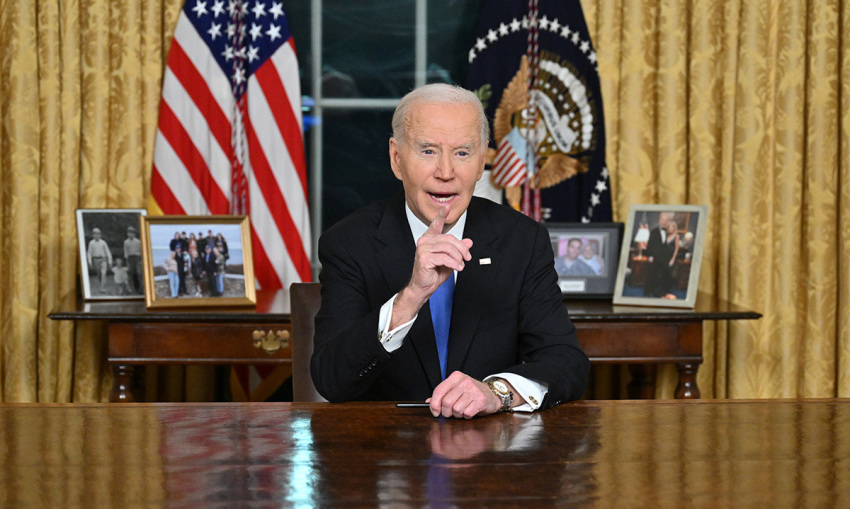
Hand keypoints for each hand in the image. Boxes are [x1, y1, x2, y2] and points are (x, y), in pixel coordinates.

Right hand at [392, 206, 472, 326]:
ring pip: (447, 248)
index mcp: (429, 239)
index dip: (442, 215)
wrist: (423, 287)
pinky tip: (458, 268)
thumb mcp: (450, 259)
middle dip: (461, 248)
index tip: (448, 206)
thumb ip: (458, 249)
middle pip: (449, 238)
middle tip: (467, 257)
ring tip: (461, 265)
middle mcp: (424, 241)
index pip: (436, 224)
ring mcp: (422, 249)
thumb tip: (469, 242)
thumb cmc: (434, 273)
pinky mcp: (424, 258)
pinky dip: (454, 263)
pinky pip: (444, 257)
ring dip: (458, 257)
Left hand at [426, 371, 500, 418]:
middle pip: (446, 402)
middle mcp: (464, 382)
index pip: (439, 391)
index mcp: (456, 377)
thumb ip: (442, 394)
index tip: (435, 412)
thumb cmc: (471, 392)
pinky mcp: (481, 400)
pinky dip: (466, 416)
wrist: (492, 394)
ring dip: (457, 414)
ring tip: (462, 410)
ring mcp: (473, 390)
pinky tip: (470, 411)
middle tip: (450, 413)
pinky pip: (467, 413)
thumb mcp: (456, 389)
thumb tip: (428, 401)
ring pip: (456, 409)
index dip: (434, 404)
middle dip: (446, 412)